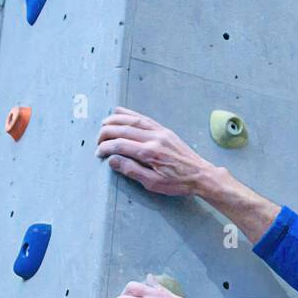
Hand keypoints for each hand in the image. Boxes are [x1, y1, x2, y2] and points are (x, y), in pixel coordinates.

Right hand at [97, 107, 212, 195]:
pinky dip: (128, 114)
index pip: (120, 145)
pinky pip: (143, 118)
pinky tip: (119, 113)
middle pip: (123, 129)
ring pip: (132, 120)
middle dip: (106, 133)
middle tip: (98, 141)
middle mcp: (153, 138)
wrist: (200, 174)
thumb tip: (112, 160)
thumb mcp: (153, 184)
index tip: (98, 153)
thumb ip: (132, 171)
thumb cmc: (178, 183)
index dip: (106, 148)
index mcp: (150, 153)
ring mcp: (159, 131)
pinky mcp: (163, 129)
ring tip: (103, 124)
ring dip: (114, 120)